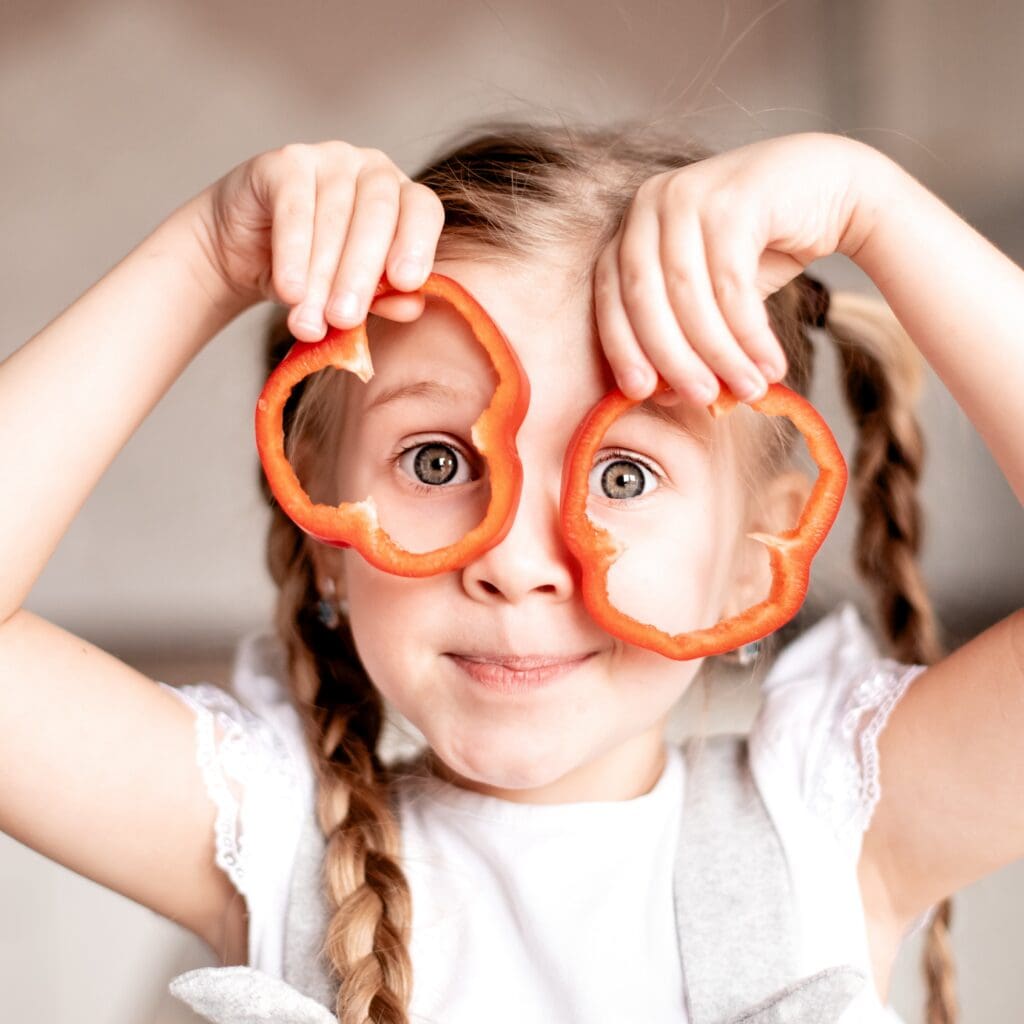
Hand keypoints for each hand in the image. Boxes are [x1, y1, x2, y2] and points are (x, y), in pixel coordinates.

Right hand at [191, 141, 445, 338]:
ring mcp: (330, 157)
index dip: (417, 244)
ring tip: (310, 323)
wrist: (248, 252)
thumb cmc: (315, 273)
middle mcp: (372, 169)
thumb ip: (386, 297)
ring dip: (320, 277)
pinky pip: (293, 209)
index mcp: (402, 197)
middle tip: (344, 318)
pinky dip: (291, 255)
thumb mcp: (353, 292)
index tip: (408, 283)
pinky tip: (290, 292)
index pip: (423, 210)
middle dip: (360, 274)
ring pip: (333, 219)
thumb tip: (412, 306)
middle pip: (377, 216)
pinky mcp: (285, 162)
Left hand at [592, 132, 879, 407]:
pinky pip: (732, 285)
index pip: (609, 295)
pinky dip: (750, 334)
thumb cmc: (761, 249)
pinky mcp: (735, 200)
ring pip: (690, 296)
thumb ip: (681, 339)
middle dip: (673, 358)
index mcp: (632, 226)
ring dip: (720, 354)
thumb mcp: (710, 298)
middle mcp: (651, 203)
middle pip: (645, 298)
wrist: (834, 187)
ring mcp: (691, 194)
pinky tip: (771, 364)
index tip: (639, 394)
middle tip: (704, 400)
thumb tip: (662, 398)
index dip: (621, 348)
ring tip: (749, 389)